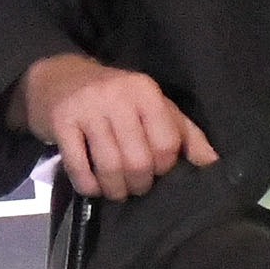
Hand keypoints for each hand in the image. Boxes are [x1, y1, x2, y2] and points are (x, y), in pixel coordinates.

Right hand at [21, 53, 220, 200]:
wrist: (57, 77)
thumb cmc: (113, 97)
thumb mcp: (151, 105)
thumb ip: (183, 132)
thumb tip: (212, 162)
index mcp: (146, 91)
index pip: (167, 143)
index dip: (164, 166)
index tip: (156, 170)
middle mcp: (117, 96)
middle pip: (138, 160)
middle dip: (139, 184)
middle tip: (135, 186)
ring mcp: (86, 108)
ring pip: (110, 166)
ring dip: (115, 189)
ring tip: (116, 191)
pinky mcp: (60, 122)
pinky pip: (78, 166)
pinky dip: (88, 185)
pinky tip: (93, 186)